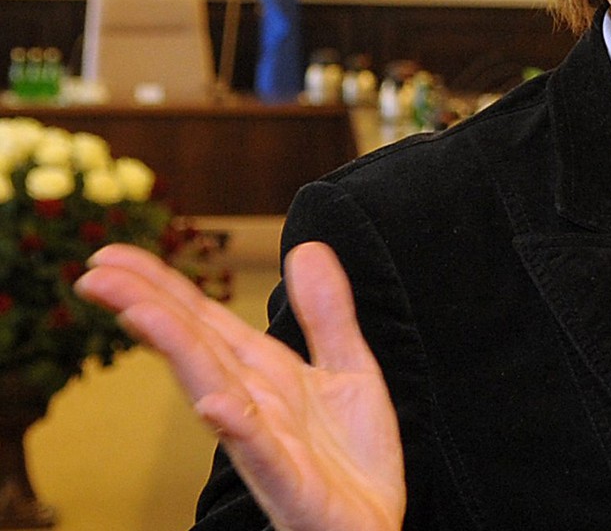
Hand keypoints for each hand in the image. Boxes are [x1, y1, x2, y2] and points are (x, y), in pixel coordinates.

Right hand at [75, 241, 404, 530]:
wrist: (378, 528)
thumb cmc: (352, 460)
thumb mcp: (350, 368)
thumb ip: (327, 312)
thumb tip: (306, 246)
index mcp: (264, 375)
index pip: (203, 322)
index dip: (162, 286)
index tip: (112, 255)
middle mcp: (252, 405)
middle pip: (195, 347)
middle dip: (148, 308)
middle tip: (94, 273)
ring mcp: (267, 445)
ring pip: (215, 391)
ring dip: (177, 352)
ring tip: (139, 312)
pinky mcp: (292, 484)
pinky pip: (262, 452)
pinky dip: (238, 427)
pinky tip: (215, 404)